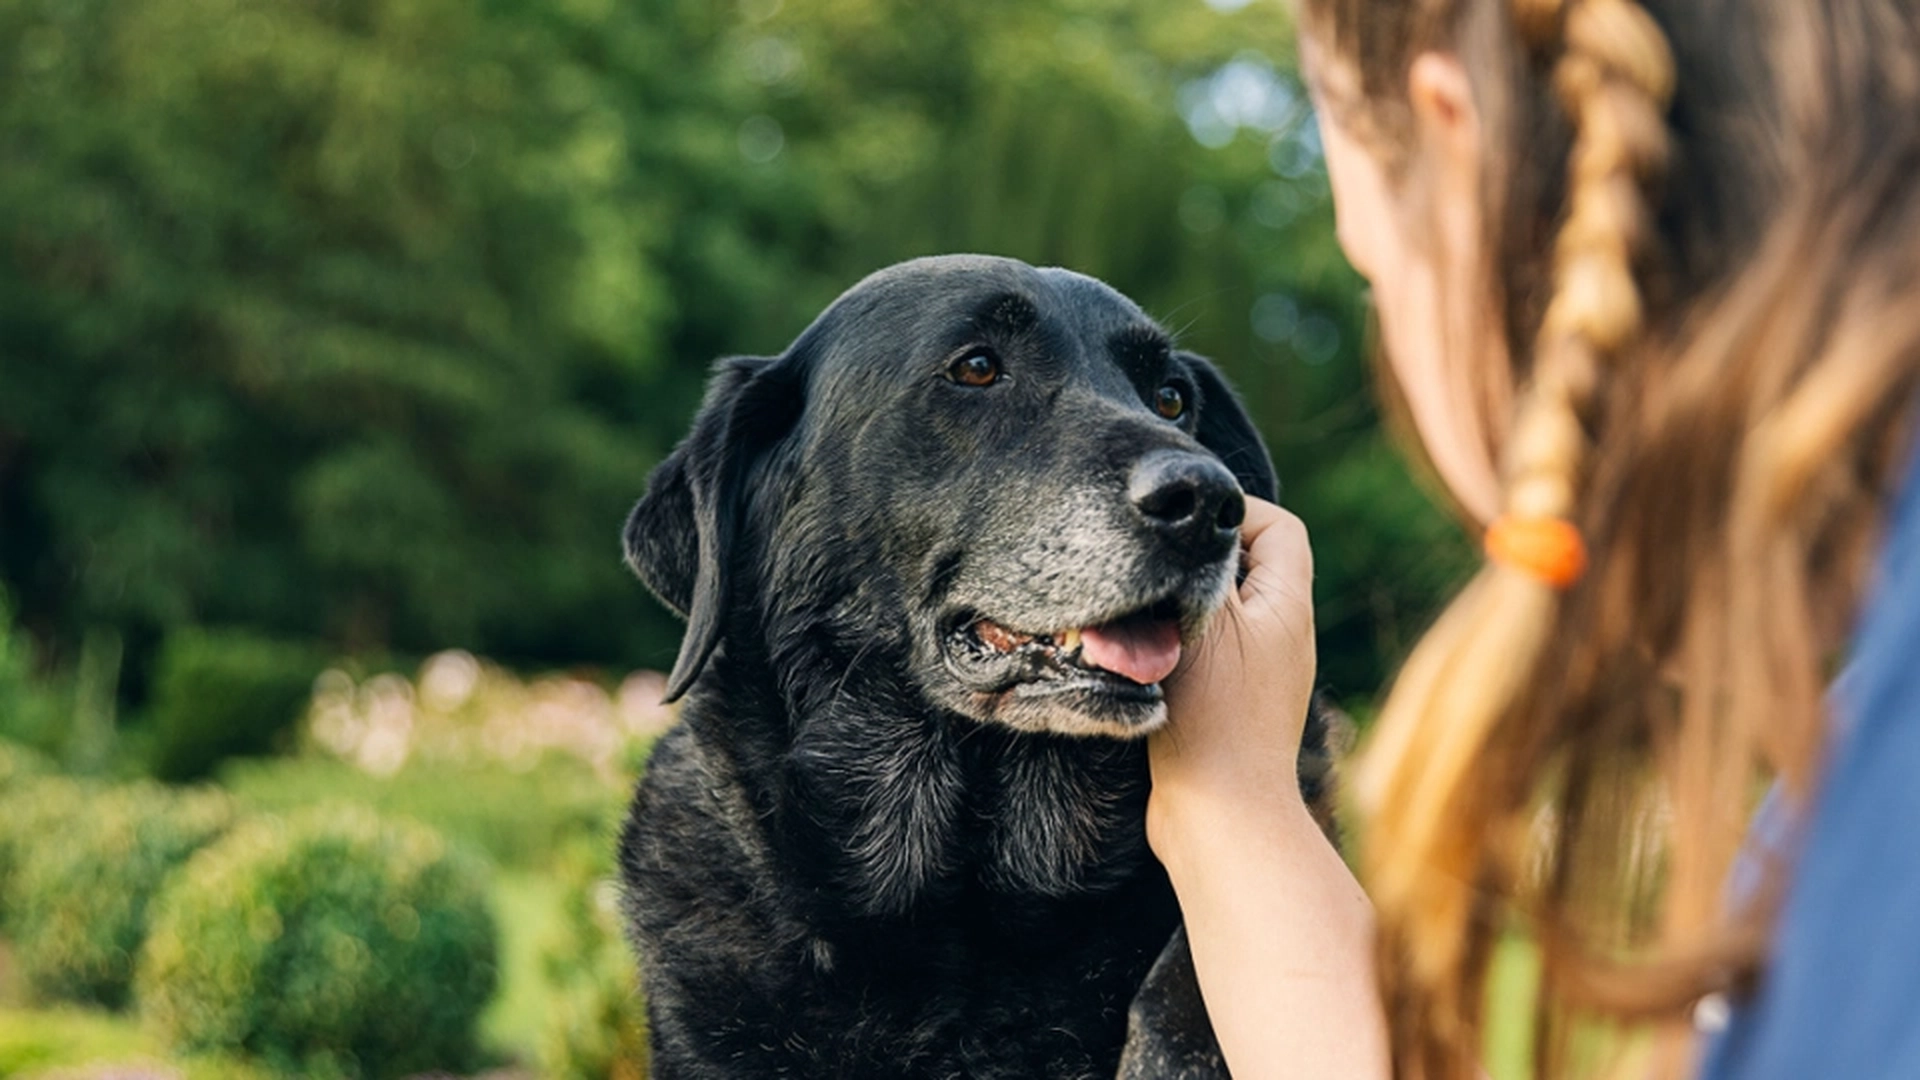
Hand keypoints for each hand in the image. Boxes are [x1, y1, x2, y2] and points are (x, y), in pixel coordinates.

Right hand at [1144, 500, 1386, 1079]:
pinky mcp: (1233, 708)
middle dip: (1200, 560)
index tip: (1184, 528)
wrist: (1221, 818)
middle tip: (1155, 569)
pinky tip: (1144, 660)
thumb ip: (1201, 565)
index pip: (1278, 527)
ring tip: (1144, 617)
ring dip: (1182, 606)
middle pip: (1249, 567)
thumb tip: (1191, 525)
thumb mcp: (1205, 621)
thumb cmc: (1214, 717)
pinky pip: (1210, 654)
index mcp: (1289, 606)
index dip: (1235, 512)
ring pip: (1222, 612)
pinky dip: (1177, 645)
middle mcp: (1285, 636)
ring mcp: (1261, 675)